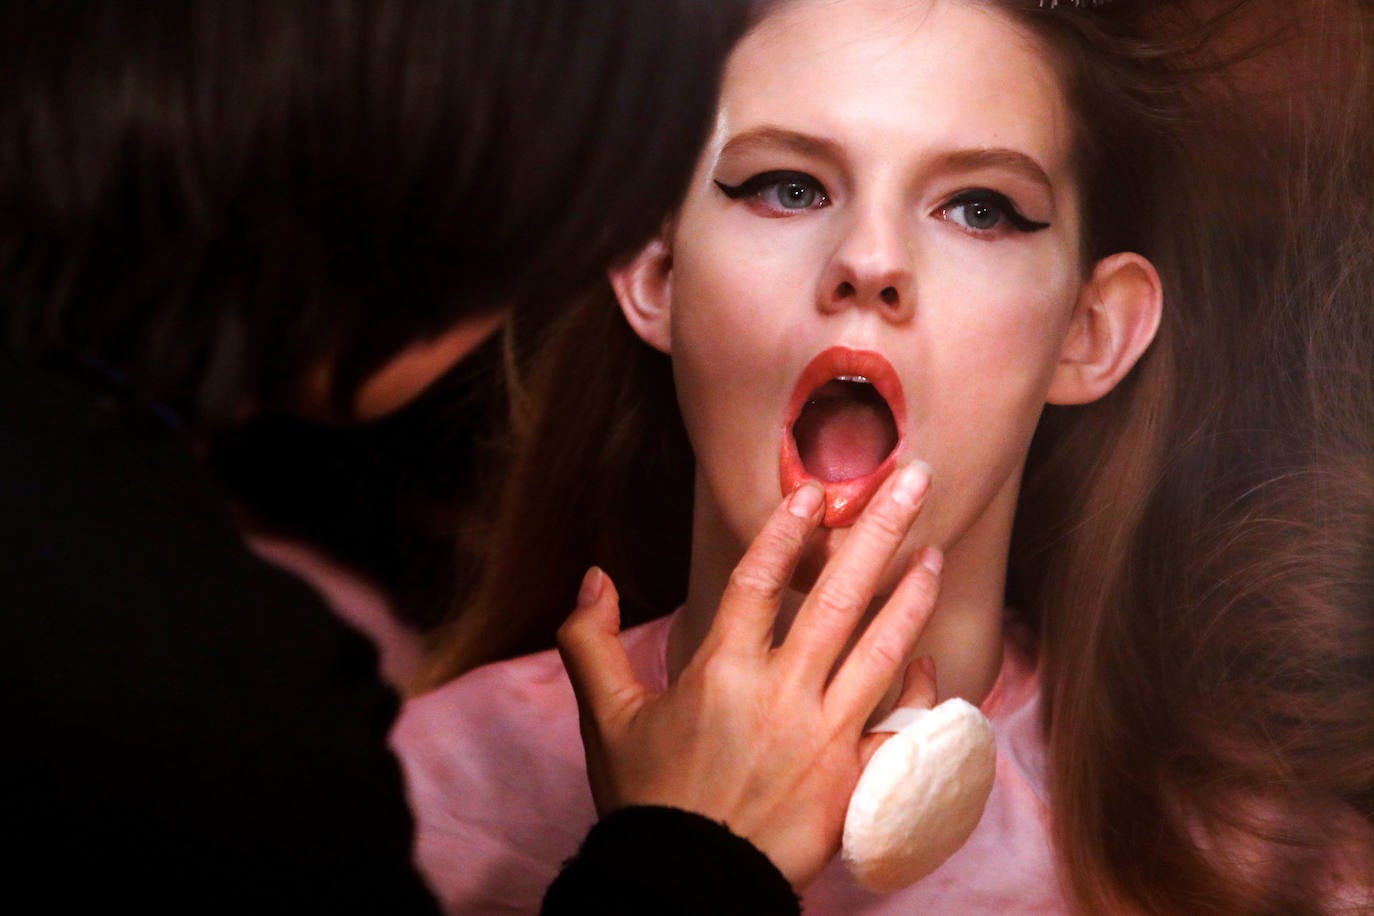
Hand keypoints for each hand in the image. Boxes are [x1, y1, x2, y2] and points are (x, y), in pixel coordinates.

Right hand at [556, 462, 942, 889]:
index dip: (786, 531)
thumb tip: (593, 577)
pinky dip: (920, 694)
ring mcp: (826, 737)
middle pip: (837, 598)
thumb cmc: (649, 799)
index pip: (758, 581)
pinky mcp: (855, 780)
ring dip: (911, 597)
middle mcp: (782, 694)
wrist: (687, 884)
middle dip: (877, 533)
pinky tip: (928, 661)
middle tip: (914, 482)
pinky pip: (901, 729)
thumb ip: (591, 643)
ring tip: (933, 551)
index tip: (815, 491)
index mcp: (721, 672)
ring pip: (881, 652)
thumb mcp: (607, 718)